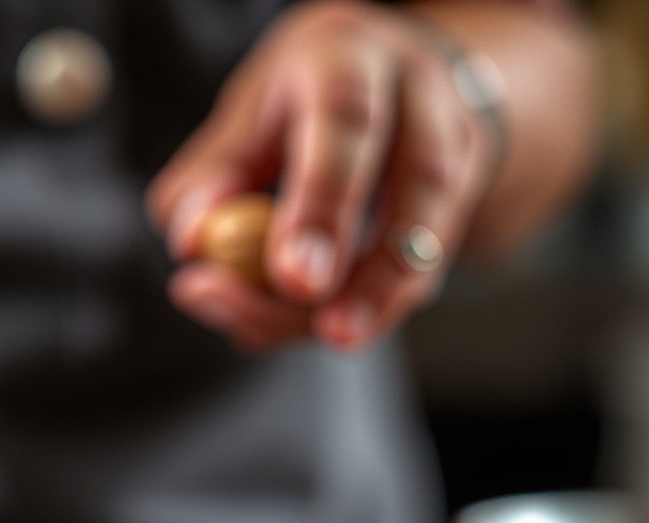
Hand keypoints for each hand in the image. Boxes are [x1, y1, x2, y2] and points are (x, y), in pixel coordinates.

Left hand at [146, 0, 493, 351]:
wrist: (391, 82)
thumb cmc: (302, 98)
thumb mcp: (247, 113)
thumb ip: (211, 173)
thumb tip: (190, 240)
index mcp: (351, 58)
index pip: (347, 126)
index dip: (321, 208)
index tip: (294, 280)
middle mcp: (421, 98)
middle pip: (420, 185)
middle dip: (373, 275)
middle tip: (330, 333)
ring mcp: (457, 157)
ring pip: (430, 246)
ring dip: (370, 309)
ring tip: (310, 338)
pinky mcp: (457, 215)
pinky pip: (417, 279)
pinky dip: (359, 313)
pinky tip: (292, 322)